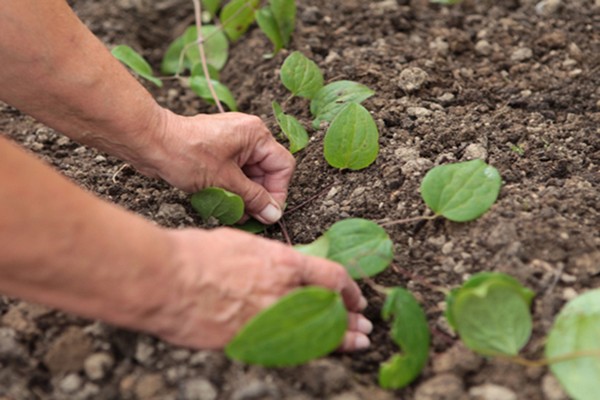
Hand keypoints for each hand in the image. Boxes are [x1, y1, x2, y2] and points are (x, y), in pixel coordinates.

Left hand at [137, 110, 294, 224]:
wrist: (150, 143)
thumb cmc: (185, 154)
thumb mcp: (225, 181)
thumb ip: (254, 198)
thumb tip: (273, 213)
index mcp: (256, 135)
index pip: (282, 166)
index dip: (278, 191)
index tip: (267, 211)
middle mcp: (248, 134)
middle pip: (267, 170)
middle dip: (258, 195)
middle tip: (249, 216)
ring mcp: (232, 142)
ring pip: (250, 174)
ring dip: (244, 194)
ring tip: (233, 211)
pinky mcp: (218, 150)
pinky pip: (234, 172)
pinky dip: (231, 187)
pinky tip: (222, 202)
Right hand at [152, 228, 371, 351]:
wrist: (165, 279)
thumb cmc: (197, 254)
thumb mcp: (243, 245)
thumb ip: (269, 261)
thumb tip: (281, 268)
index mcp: (281, 264)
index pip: (331, 278)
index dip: (349, 290)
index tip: (354, 297)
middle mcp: (280, 294)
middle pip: (329, 311)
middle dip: (351, 321)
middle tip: (364, 329)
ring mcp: (265, 321)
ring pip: (313, 335)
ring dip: (338, 340)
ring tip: (355, 343)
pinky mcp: (247, 342)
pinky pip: (285, 350)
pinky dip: (303, 350)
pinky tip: (314, 352)